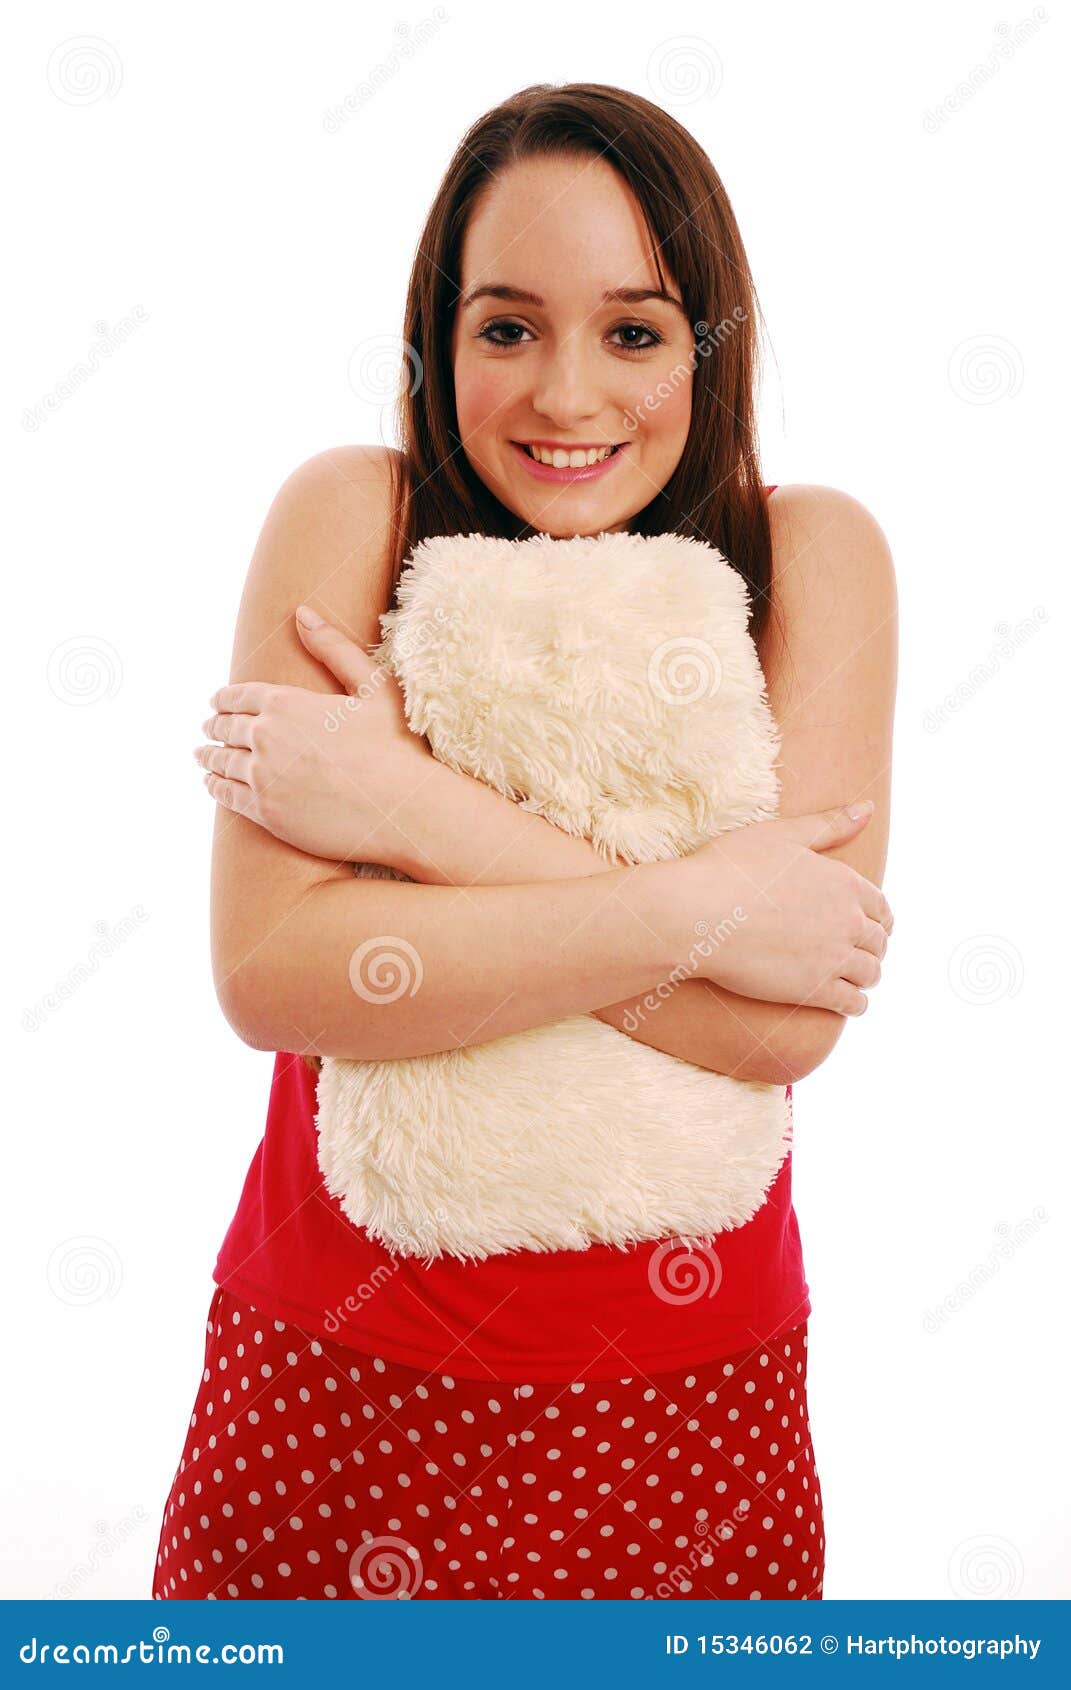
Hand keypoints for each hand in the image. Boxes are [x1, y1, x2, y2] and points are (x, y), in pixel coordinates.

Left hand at [194, 606, 434, 864]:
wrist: (405, 809)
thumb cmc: (395, 745)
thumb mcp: (372, 686)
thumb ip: (333, 648)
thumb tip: (301, 613)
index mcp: (286, 702)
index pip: (238, 695)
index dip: (224, 698)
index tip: (216, 702)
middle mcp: (266, 737)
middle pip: (225, 728)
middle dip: (215, 725)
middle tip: (209, 727)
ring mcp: (263, 777)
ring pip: (221, 762)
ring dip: (209, 756)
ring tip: (204, 756)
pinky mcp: (266, 812)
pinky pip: (226, 795)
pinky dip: (215, 786)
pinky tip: (213, 783)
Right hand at [668, 801, 893, 1015]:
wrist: (695, 915)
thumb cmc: (729, 869)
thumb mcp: (781, 835)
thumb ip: (830, 825)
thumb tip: (869, 808)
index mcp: (845, 882)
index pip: (881, 908)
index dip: (876, 918)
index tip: (865, 925)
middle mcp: (848, 921)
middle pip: (878, 942)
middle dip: (869, 947)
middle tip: (853, 952)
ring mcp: (834, 958)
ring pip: (871, 974)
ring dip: (864, 976)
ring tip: (848, 977)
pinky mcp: (815, 990)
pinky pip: (853, 1004)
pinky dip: (854, 1004)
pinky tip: (843, 1000)